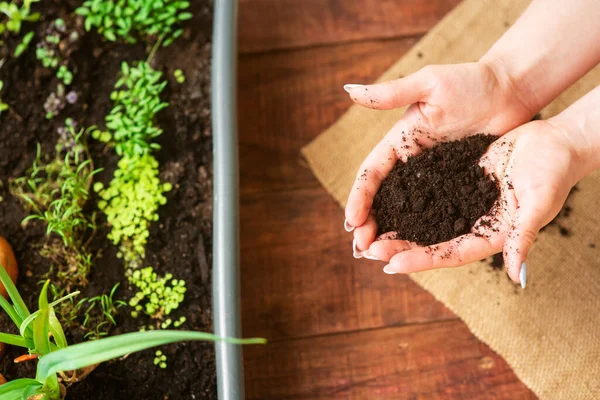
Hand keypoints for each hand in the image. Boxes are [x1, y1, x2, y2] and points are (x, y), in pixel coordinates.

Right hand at [345, 62, 535, 256]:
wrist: (511, 90)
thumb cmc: (471, 82)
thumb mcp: (428, 84)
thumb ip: (390, 94)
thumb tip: (348, 90)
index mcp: (399, 140)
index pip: (372, 172)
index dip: (359, 197)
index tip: (351, 221)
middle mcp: (411, 161)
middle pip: (383, 197)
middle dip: (369, 223)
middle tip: (360, 249)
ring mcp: (432, 175)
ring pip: (405, 209)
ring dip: (391, 232)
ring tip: (379, 257)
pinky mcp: (454, 183)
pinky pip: (434, 210)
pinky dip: (420, 229)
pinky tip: (413, 248)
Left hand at [368, 119, 584, 284]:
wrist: (555, 141)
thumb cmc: (553, 172)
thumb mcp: (537, 204)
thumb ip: (524, 236)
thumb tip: (517, 276)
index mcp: (491, 236)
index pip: (450, 254)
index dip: (421, 260)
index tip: (391, 265)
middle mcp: (473, 224)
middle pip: (431, 242)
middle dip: (400, 248)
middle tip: (367, 251)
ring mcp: (464, 204)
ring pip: (426, 221)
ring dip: (399, 227)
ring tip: (369, 232)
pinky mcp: (459, 182)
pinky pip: (430, 195)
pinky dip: (409, 200)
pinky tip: (387, 201)